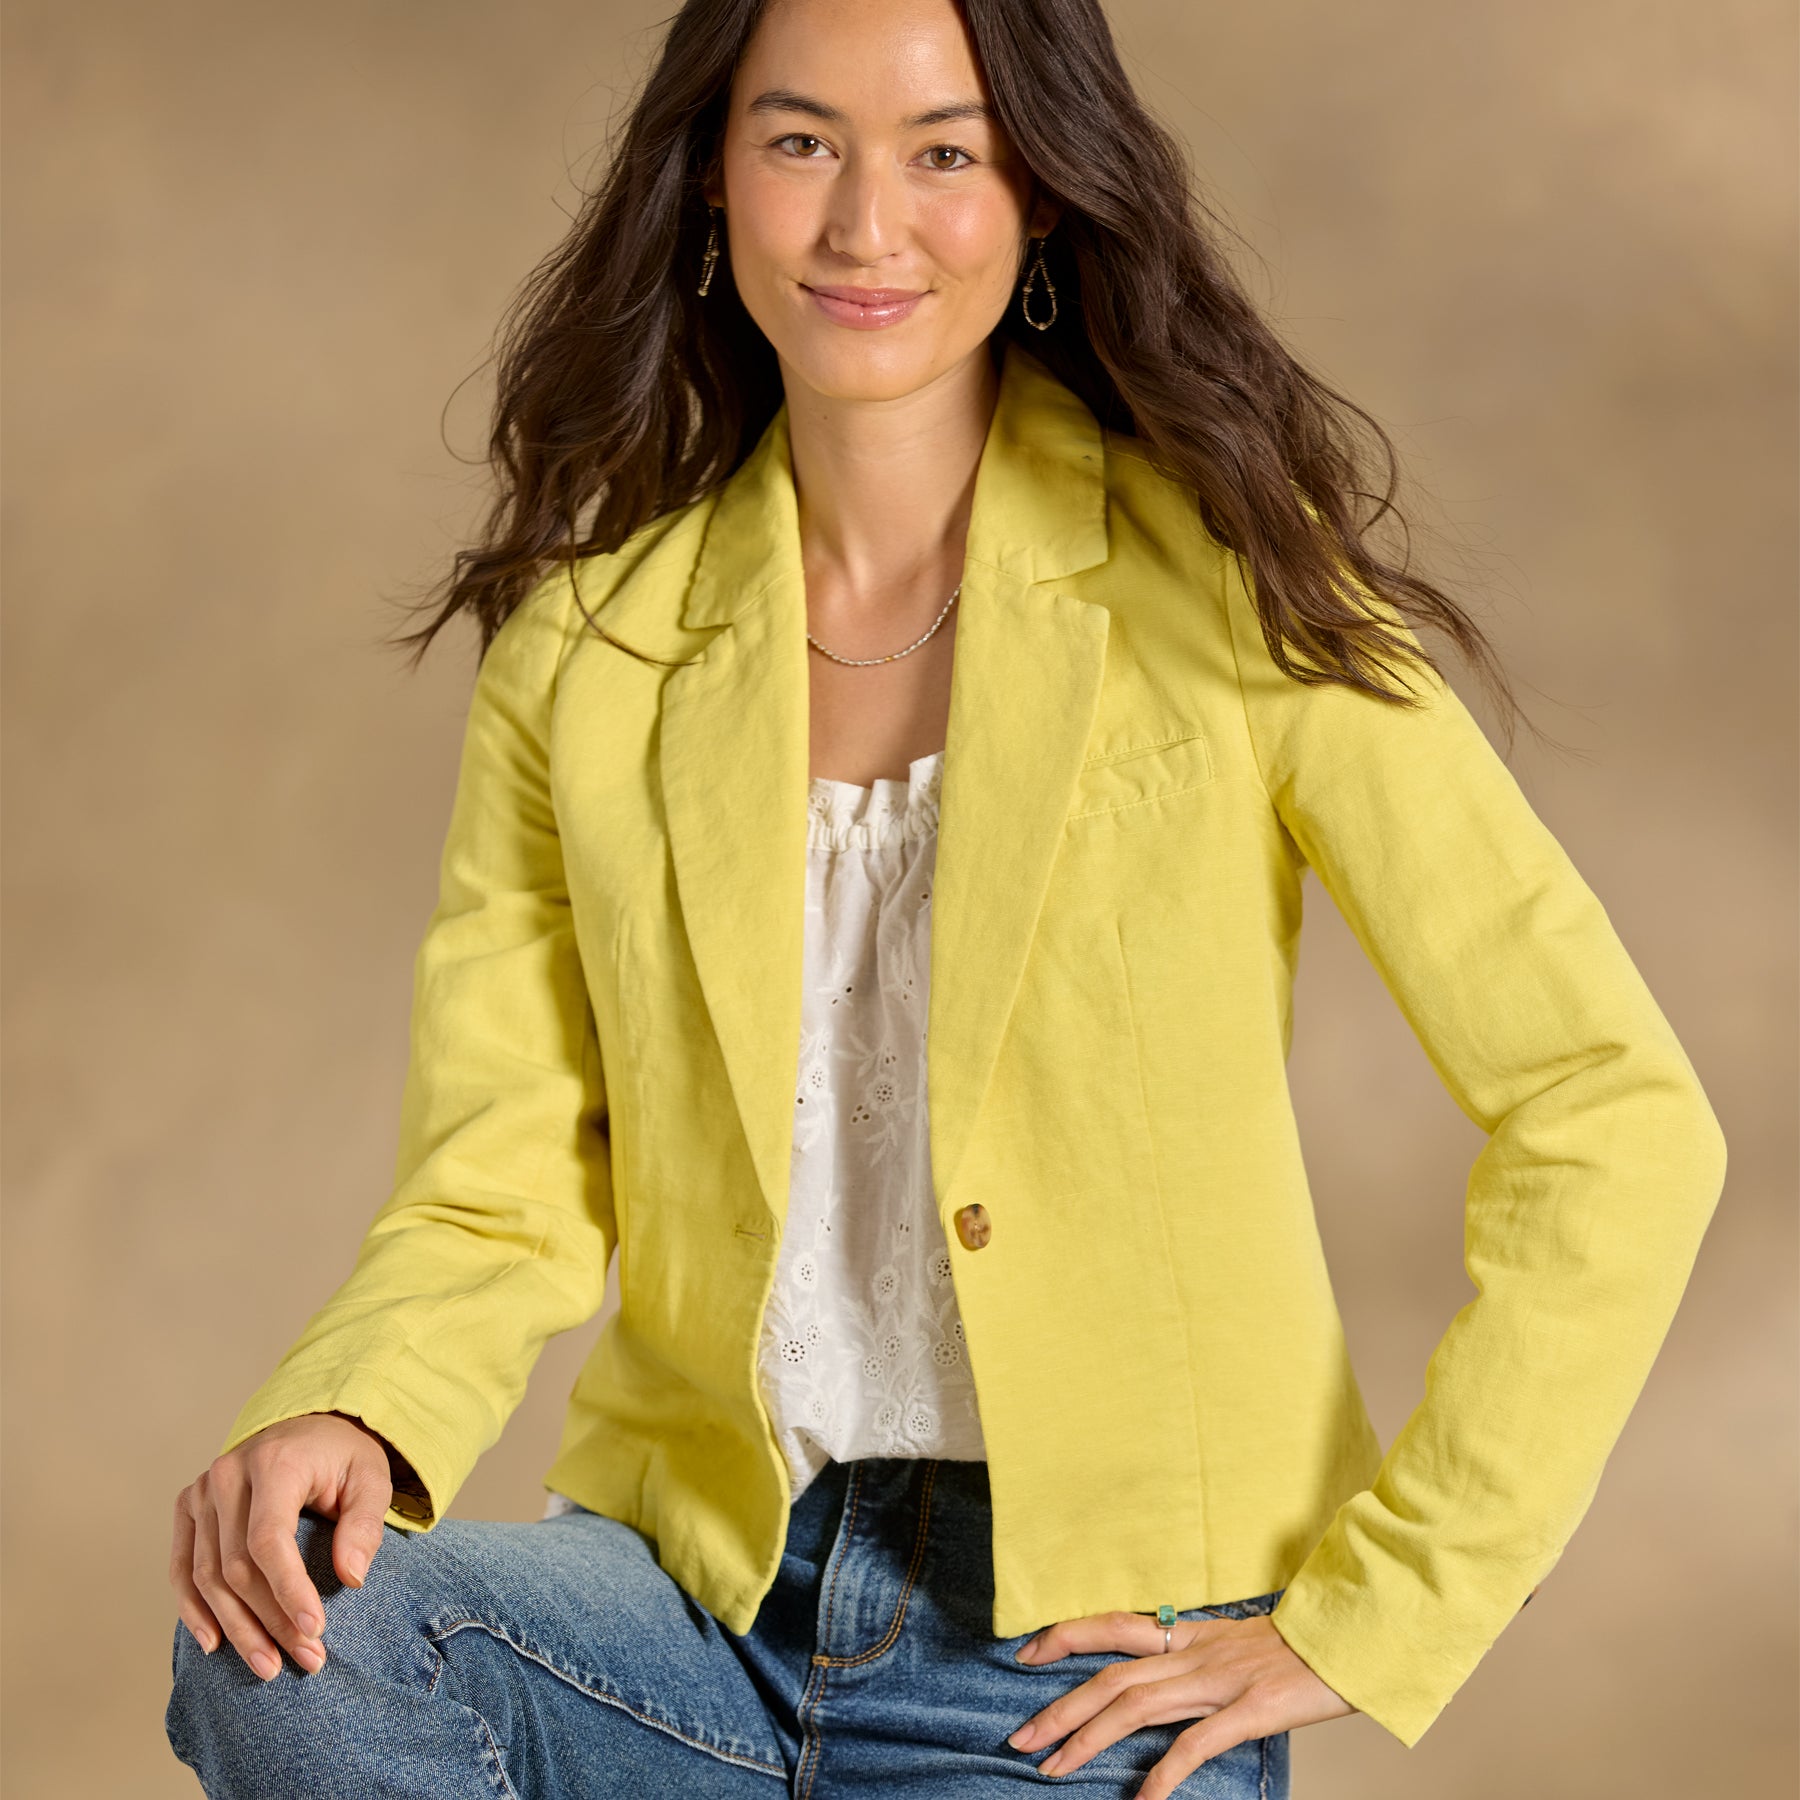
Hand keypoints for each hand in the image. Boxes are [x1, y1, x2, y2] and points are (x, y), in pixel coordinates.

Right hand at [168, 1412, 394, 1681]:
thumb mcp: (371, 1479)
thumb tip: (351, 1578)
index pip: (269, 1540)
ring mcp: (201, 1491)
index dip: (288, 1592)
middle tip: (306, 1660)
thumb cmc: (344, 1457)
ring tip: (269, 1666)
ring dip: (237, 1628)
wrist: (310, 1426)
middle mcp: (227, 1475)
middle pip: (237, 1567)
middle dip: (271, 1621)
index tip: (316, 1632)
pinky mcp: (188, 1507)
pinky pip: (181, 1568)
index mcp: (274, 1463)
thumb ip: (365, 1525)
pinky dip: (194, 1609)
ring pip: (207, 1577)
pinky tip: (213, 1643)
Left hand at [1005, 1606, 1355, 1798]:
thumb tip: (1162, 1673)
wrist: (1353, 1634)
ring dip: (1088, 1739)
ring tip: (1053, 1768)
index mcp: (1192, 1633)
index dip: (1066, 1636)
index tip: (1025, 1652)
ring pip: (1136, 1706)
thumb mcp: (1238, 1642)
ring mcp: (1220, 1681)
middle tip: (1020, 1739)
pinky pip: (1197, 1744)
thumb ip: (1198, 1655)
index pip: (1114, 1626)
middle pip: (1111, 1677)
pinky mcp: (1250, 1711)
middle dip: (1060, 1708)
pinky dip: (1165, 1774)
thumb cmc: (1300, 1646)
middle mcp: (1195, 1653)